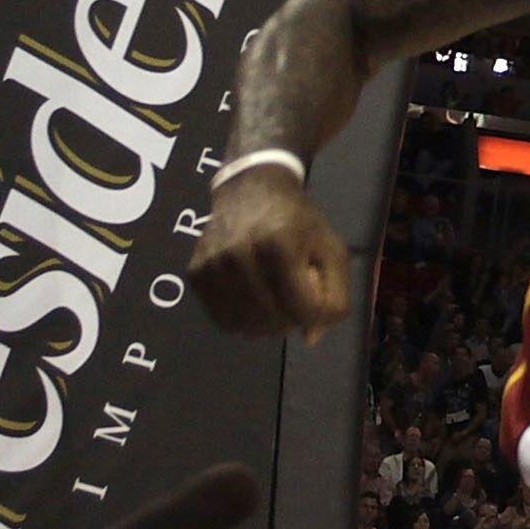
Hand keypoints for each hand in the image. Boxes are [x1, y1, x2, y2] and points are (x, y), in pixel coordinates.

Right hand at [192, 170, 349, 341]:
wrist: (251, 190)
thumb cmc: (299, 222)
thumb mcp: (331, 250)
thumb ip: (334, 295)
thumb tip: (310, 338)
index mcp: (279, 245)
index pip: (300, 308)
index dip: (315, 317)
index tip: (317, 306)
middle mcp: (239, 255)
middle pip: (271, 321)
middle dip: (291, 322)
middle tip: (294, 302)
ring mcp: (212, 265)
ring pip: (244, 325)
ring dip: (265, 325)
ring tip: (274, 302)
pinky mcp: (195, 273)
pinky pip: (220, 318)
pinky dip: (240, 320)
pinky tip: (251, 301)